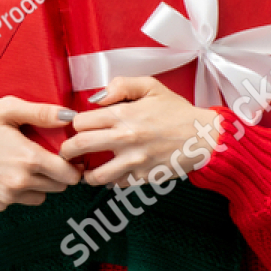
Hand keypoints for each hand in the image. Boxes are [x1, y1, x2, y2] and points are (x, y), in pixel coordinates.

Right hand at [0, 96, 81, 212]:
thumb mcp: (6, 109)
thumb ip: (41, 113)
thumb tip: (69, 117)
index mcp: (29, 158)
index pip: (70, 174)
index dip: (72, 164)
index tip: (64, 155)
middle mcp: (21, 182)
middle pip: (60, 186)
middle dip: (56, 171)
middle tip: (41, 154)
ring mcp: (8, 196)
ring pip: (42, 196)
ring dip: (39, 183)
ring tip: (21, 163)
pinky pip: (20, 201)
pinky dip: (18, 190)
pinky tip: (3, 171)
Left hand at [57, 76, 222, 187]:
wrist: (204, 137)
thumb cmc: (176, 111)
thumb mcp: (151, 86)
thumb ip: (121, 85)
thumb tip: (96, 98)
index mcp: (123, 115)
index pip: (80, 122)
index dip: (74, 124)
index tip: (76, 127)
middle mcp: (125, 139)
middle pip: (79, 147)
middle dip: (67, 150)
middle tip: (67, 151)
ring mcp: (134, 161)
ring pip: (95, 175)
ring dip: (85, 173)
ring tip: (84, 168)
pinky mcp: (143, 177)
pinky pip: (116, 184)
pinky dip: (109, 181)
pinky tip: (110, 173)